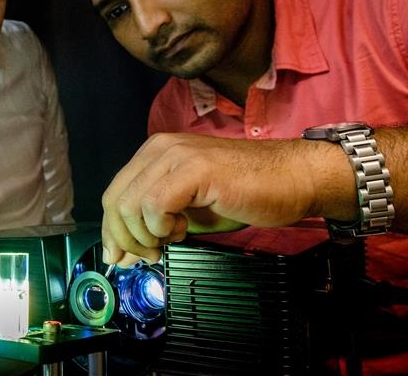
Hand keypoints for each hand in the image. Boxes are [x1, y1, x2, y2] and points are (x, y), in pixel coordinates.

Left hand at [101, 133, 343, 265]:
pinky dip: (163, 226)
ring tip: (175, 236)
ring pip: (131, 204)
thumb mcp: (189, 215)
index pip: (114, 193)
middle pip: (115, 200)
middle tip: (151, 254)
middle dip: (127, 238)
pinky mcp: (195, 168)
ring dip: (148, 234)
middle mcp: (160, 148)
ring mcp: (176, 155)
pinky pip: (155, 204)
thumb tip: (122, 255)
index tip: (119, 257)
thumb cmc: (246, 194)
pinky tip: (183, 229)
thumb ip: (152, 227)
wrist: (295, 179)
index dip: (112, 231)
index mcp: (155, 153)